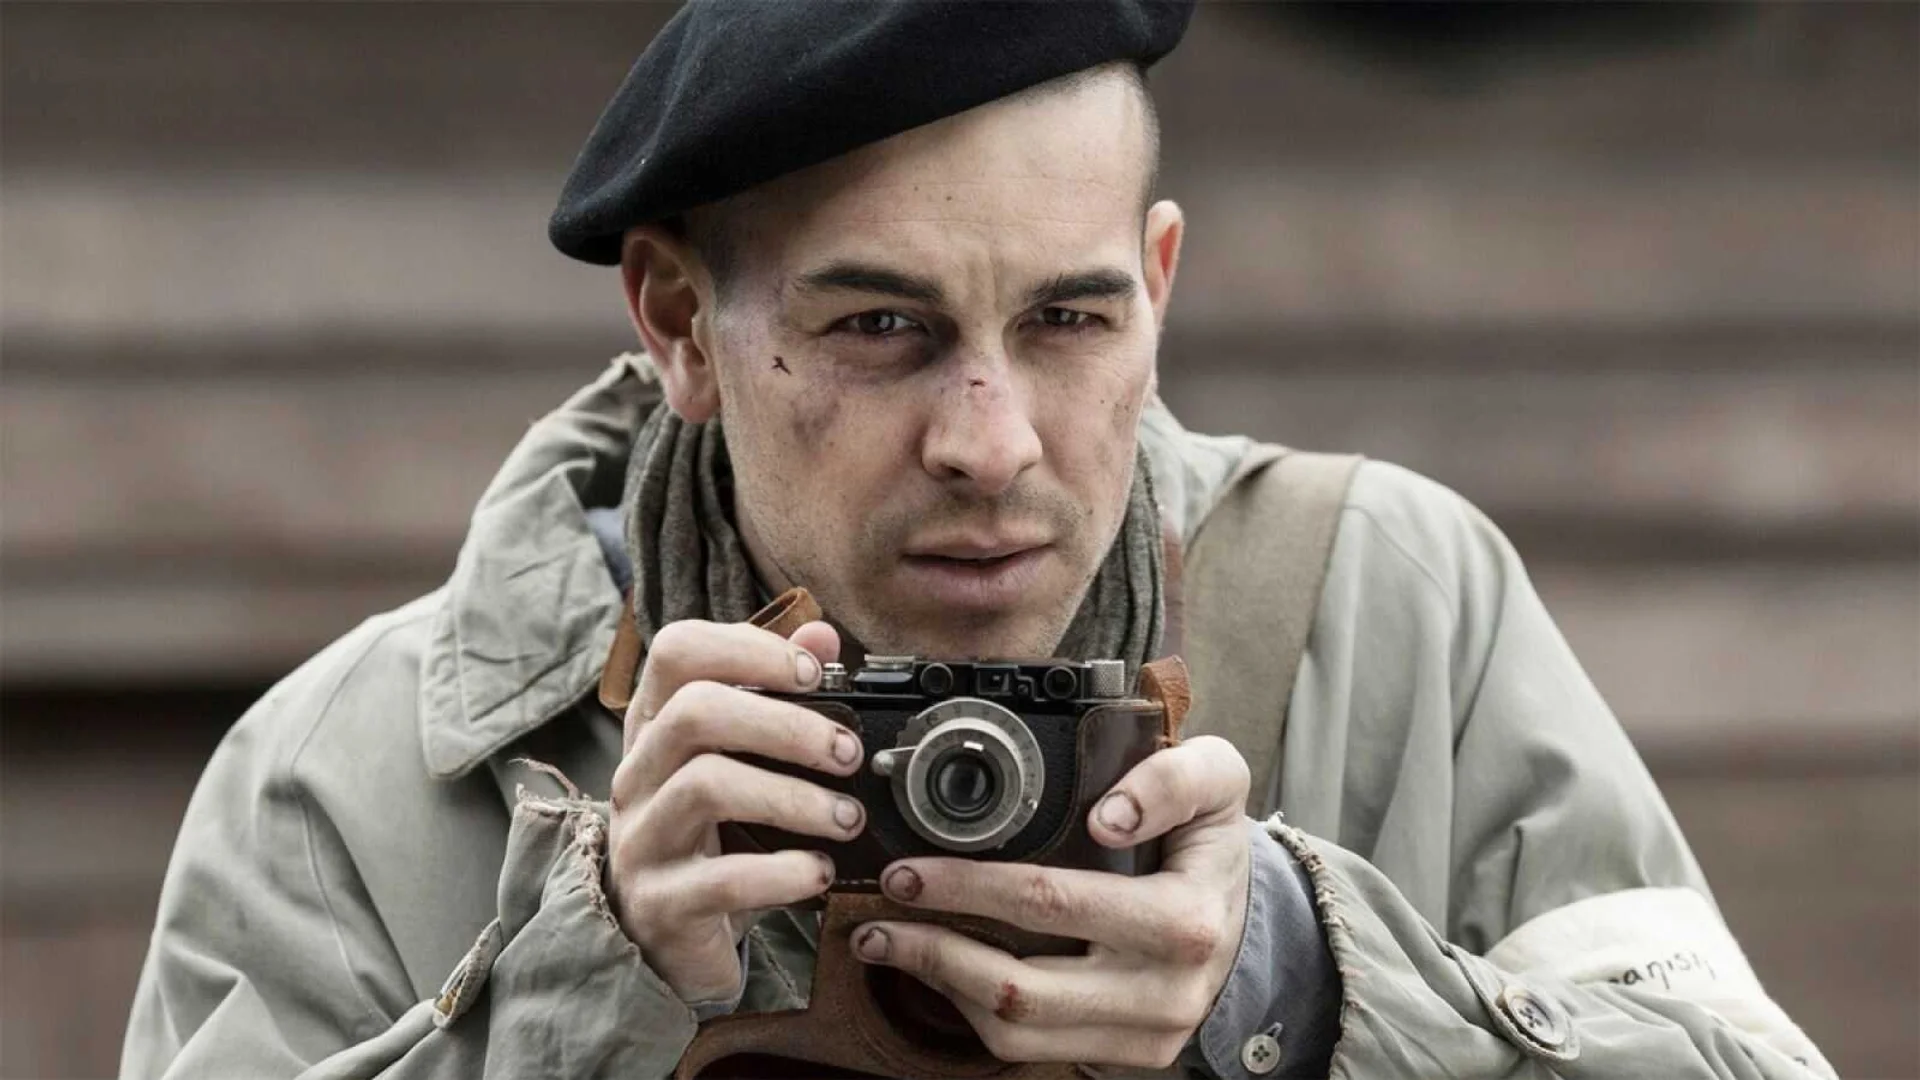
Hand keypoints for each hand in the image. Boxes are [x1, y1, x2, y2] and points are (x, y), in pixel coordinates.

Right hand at [606, 617, 866, 1004]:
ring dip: (793, 797)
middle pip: (695, 711)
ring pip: (706, 786)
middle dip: (786, 725)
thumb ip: (776, 695)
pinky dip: (782, 873)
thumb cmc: (711, 838)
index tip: (815, 674)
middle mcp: (638, 774)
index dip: (749, 647)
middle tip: (848, 753)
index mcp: (656, 727)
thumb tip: (823, 635)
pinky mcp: (661, 903)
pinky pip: (721, 878)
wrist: (667, 942)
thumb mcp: (740, 763)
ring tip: (846, 818)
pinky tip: (819, 872)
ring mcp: (641, 838)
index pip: (677, 650)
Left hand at [848, 735, 1253, 1068]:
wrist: (1247, 922)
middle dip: (934, 947)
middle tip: (883, 907)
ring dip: (940, 985)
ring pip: (1015, 1032)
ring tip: (890, 941)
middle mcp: (1162, 992)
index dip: (970, 888)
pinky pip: (1029, 1050)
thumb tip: (1110, 811)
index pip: (1053, 905)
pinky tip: (941, 969)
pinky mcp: (1121, 1058)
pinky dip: (972, 1010)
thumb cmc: (1212, 847)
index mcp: (1182, 921)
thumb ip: (1174, 777)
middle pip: (1021, 986)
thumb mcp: (1219, 783)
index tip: (912, 868)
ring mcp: (1141, 1036)